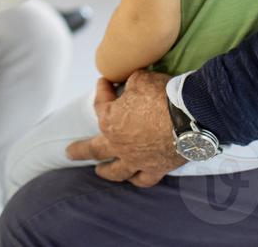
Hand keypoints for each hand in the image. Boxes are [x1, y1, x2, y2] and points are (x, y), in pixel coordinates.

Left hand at [65, 72, 184, 186]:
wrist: (189, 116)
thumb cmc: (162, 94)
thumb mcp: (140, 78)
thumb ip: (130, 83)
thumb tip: (130, 84)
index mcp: (110, 121)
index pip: (101, 104)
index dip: (103, 90)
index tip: (104, 82)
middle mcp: (118, 145)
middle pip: (94, 149)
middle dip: (80, 149)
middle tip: (69, 152)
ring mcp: (136, 160)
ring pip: (116, 171)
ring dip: (105, 171)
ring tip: (99, 171)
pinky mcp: (156, 169)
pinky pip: (143, 179)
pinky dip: (136, 179)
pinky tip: (133, 178)